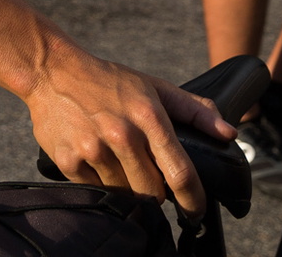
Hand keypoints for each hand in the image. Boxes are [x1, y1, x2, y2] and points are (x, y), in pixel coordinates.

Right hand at [24, 41, 233, 218]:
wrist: (52, 71)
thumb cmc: (108, 80)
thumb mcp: (154, 87)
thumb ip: (195, 110)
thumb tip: (229, 132)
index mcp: (148, 116)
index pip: (180, 172)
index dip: (193, 199)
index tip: (196, 210)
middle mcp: (122, 135)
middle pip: (152, 193)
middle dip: (157, 193)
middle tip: (151, 179)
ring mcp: (94, 150)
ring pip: (124, 194)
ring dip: (127, 187)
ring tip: (119, 161)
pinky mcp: (70, 162)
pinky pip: (96, 189)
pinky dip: (101, 181)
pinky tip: (97, 158)